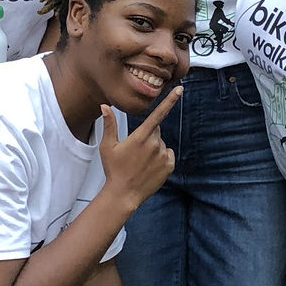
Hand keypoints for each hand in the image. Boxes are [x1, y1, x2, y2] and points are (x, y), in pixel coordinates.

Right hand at [97, 88, 180, 205]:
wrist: (124, 194)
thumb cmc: (114, 170)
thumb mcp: (108, 147)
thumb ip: (109, 125)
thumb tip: (105, 106)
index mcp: (141, 137)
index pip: (158, 114)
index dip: (170, 101)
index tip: (180, 90)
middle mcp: (155, 144)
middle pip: (155, 131)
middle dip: (147, 136)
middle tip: (135, 150)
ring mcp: (163, 156)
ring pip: (161, 144)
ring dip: (154, 148)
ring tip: (140, 162)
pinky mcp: (169, 166)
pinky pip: (168, 155)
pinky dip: (161, 158)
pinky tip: (149, 167)